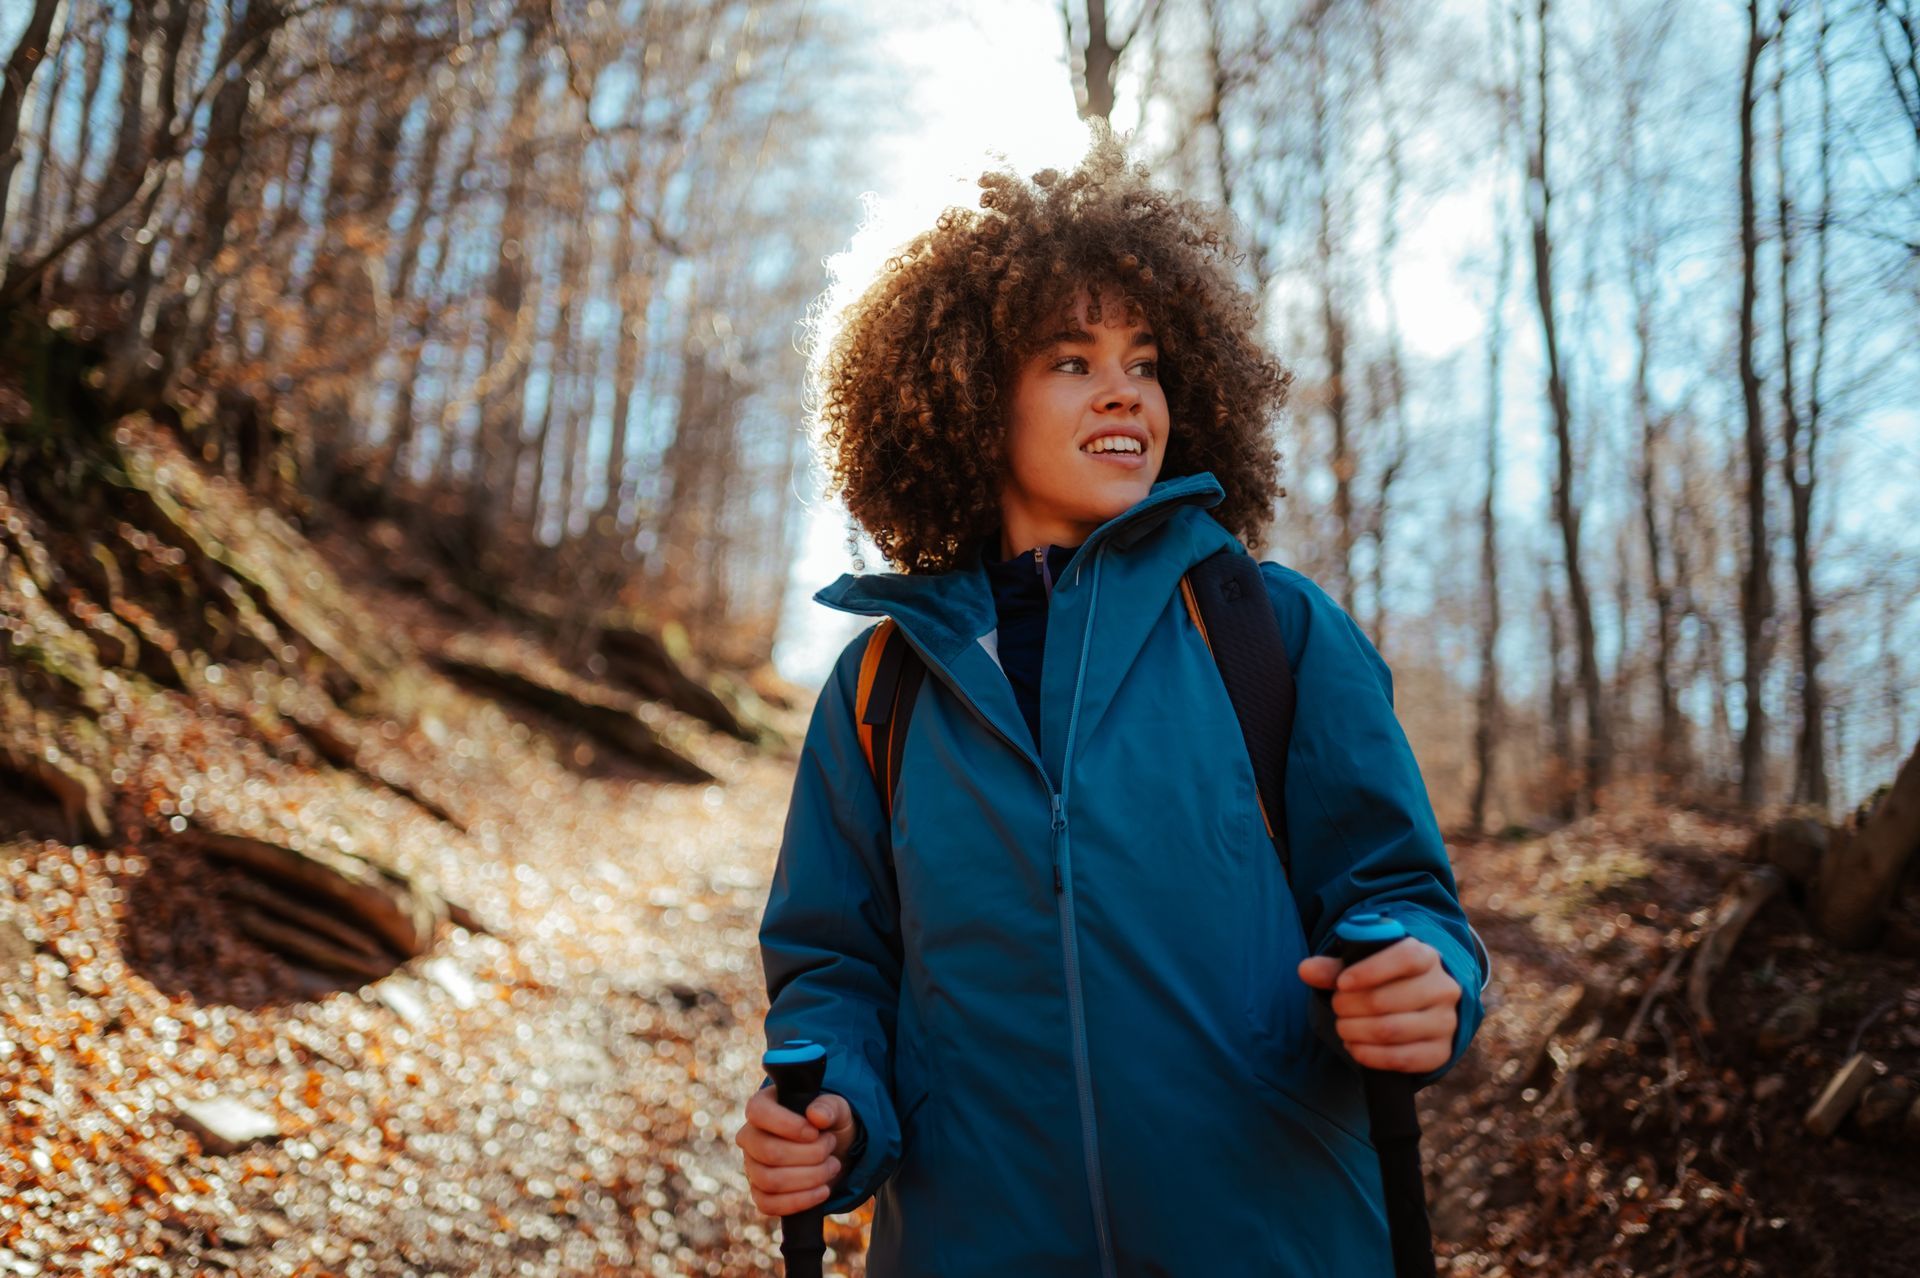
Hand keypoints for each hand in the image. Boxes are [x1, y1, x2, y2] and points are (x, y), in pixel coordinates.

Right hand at [733, 1086, 859, 1216]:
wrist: (833, 1152)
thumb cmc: (828, 1124)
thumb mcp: (836, 1109)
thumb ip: (829, 1107)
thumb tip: (817, 1116)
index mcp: (762, 1106)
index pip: (758, 1112)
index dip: (788, 1124)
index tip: (814, 1132)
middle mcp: (750, 1136)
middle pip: (768, 1152)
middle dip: (809, 1154)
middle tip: (831, 1147)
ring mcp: (751, 1167)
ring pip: (770, 1180)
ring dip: (810, 1177)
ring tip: (832, 1166)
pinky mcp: (759, 1193)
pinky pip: (768, 1205)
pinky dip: (801, 1201)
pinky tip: (823, 1191)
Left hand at [1297, 936, 1459, 1073]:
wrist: (1417, 1008)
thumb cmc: (1384, 982)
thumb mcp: (1361, 969)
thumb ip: (1333, 969)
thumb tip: (1305, 970)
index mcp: (1426, 957)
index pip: (1404, 958)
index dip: (1369, 971)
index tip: (1341, 984)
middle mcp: (1443, 988)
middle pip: (1388, 999)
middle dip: (1350, 1006)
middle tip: (1337, 1008)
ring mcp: (1445, 1022)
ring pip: (1392, 1030)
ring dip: (1356, 1031)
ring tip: (1342, 1027)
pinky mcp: (1440, 1052)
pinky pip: (1403, 1059)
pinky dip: (1371, 1056)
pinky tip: (1355, 1048)